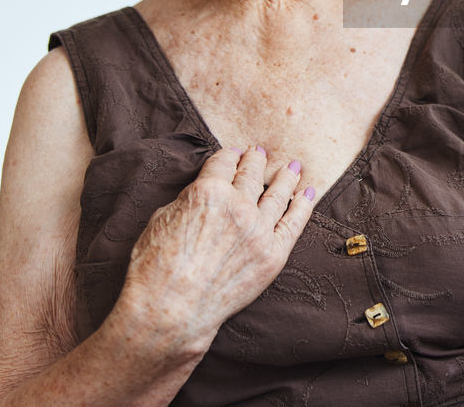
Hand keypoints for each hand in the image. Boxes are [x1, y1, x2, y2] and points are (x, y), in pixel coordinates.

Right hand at [115, 146, 318, 352]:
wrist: (171, 311)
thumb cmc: (154, 269)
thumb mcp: (161, 220)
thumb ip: (188, 201)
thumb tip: (201, 195)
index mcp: (208, 191)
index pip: (223, 164)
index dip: (228, 157)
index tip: (233, 154)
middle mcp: (238, 205)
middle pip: (251, 174)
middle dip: (255, 161)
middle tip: (260, 152)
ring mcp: (259, 230)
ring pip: (278, 194)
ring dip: (286, 177)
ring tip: (293, 166)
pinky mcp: (273, 255)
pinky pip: (294, 223)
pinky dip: (303, 205)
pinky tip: (308, 193)